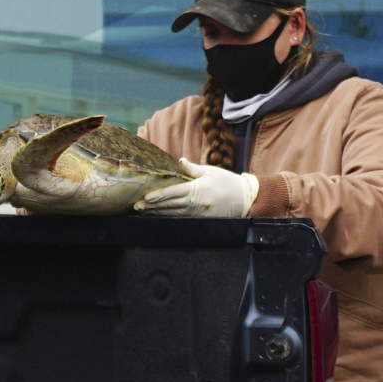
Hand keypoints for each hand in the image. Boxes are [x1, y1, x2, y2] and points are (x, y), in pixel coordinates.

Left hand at [135, 158, 258, 218]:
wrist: (245, 199)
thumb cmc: (227, 182)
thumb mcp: (211, 171)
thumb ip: (193, 169)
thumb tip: (180, 161)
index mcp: (198, 189)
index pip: (173, 193)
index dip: (158, 196)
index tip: (146, 197)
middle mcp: (196, 203)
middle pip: (170, 205)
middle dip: (153, 206)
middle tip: (137, 206)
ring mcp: (198, 214)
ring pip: (173, 214)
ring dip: (158, 213)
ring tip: (144, 211)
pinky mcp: (201, 220)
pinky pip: (181, 219)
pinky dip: (169, 217)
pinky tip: (159, 216)